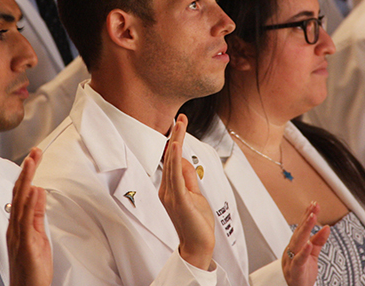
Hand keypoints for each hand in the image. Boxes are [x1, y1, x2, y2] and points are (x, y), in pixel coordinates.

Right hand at [7, 148, 51, 285]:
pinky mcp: (24, 243)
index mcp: (18, 224)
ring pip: (20, 202)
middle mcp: (15, 227)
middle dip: (27, 170)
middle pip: (20, 192)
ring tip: (32, 162)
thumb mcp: (38, 235)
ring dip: (26, 180)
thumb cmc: (31, 269)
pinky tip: (33, 190)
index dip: (28, 174)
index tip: (35, 157)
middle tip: (34, 152)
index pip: (23, 193)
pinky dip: (29, 204)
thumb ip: (37, 214)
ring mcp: (18, 234)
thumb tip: (39, 192)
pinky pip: (25, 221)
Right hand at [158, 114, 215, 270]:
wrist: (198, 246)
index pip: (172, 160)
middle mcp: (167, 190)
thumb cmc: (196, 223)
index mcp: (170, 188)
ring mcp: (171, 195)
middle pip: (171, 158)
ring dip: (176, 142)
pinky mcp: (179, 200)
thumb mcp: (195, 194)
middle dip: (175, 136)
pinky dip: (175, 161)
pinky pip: (175, 177)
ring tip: (179, 125)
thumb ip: (189, 177)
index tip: (178, 124)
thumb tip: (184, 160)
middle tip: (179, 118)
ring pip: (172, 163)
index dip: (175, 141)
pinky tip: (175, 147)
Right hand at [282, 202, 329, 285]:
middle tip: (314, 207)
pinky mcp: (295, 271)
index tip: (314, 204)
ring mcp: (291, 261)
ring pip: (297, 242)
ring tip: (312, 217)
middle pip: (299, 232)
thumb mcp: (313, 255)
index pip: (301, 228)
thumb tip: (326, 228)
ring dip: (305, 229)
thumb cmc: (302, 275)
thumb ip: (318, 242)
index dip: (307, 216)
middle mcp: (290, 251)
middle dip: (306, 218)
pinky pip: (298, 260)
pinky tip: (308, 243)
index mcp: (294, 247)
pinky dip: (303, 252)